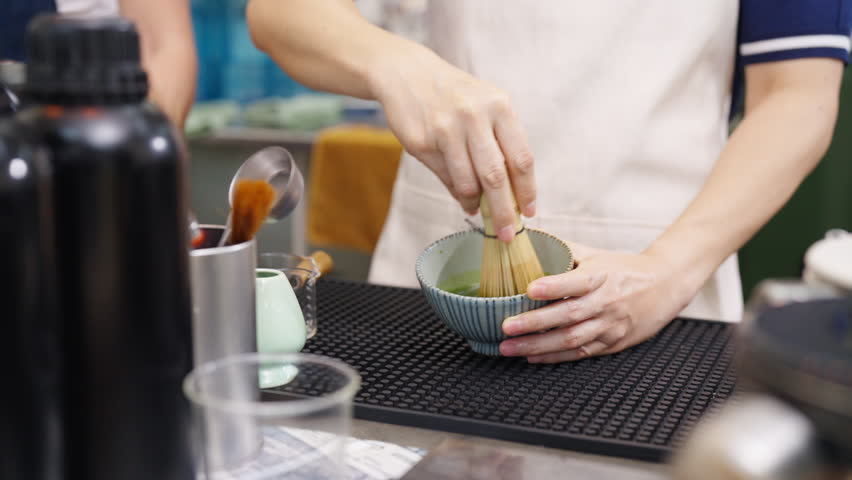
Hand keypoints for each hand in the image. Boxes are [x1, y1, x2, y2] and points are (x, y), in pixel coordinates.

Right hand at [369, 46, 535, 241]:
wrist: (407, 74)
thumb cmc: (454, 95)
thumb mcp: (485, 107)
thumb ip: (499, 145)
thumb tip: (510, 195)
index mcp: (499, 106)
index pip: (521, 157)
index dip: (527, 190)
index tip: (530, 211)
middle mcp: (474, 116)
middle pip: (496, 176)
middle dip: (504, 211)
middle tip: (507, 233)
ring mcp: (446, 129)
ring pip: (468, 182)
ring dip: (476, 203)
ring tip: (479, 209)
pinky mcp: (423, 142)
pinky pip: (445, 177)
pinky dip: (457, 194)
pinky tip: (463, 197)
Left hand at [498, 242, 698, 362]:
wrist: (666, 286)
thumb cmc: (624, 269)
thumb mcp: (596, 254)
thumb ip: (563, 250)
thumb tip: (529, 238)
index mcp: (601, 276)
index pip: (576, 282)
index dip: (553, 287)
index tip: (529, 288)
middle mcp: (605, 302)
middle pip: (569, 315)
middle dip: (535, 323)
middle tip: (506, 326)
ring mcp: (609, 326)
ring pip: (572, 339)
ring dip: (539, 346)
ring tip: (509, 348)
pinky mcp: (612, 343)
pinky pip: (580, 353)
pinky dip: (555, 357)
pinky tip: (532, 357)